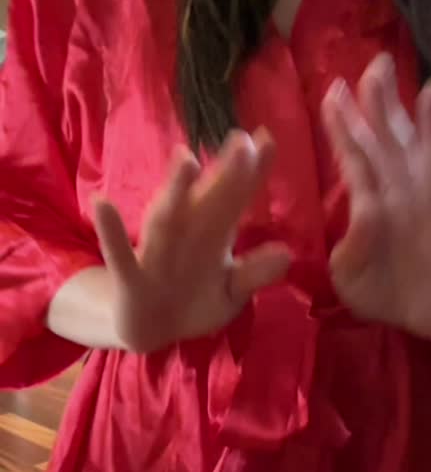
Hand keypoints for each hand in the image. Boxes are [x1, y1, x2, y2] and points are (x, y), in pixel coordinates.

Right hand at [93, 129, 290, 352]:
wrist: (150, 333)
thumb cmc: (194, 300)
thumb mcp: (230, 293)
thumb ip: (255, 274)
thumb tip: (287, 254)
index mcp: (213, 236)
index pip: (236, 199)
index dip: (253, 173)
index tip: (268, 139)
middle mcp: (186, 235)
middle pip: (208, 200)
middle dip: (225, 174)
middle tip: (242, 141)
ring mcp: (157, 253)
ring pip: (167, 217)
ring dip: (175, 191)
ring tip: (185, 158)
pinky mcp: (131, 277)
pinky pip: (119, 253)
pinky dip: (111, 231)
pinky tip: (101, 204)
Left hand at [322, 53, 430, 338]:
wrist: (415, 322)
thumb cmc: (376, 286)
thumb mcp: (350, 274)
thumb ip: (353, 246)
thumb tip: (366, 212)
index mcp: (372, 206)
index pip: (358, 159)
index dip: (347, 126)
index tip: (334, 89)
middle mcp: (405, 201)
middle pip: (395, 147)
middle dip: (386, 108)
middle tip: (379, 64)